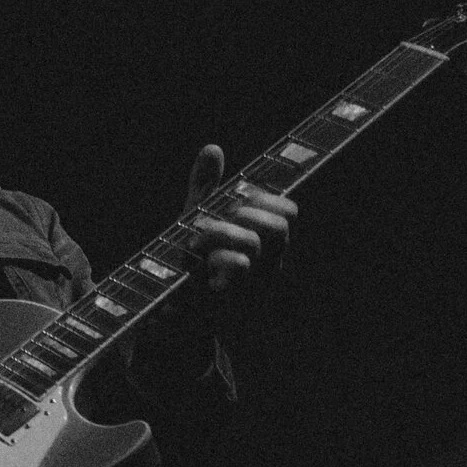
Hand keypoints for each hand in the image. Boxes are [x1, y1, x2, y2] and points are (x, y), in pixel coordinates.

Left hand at [183, 143, 295, 293]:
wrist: (179, 318)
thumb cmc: (195, 265)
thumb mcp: (199, 222)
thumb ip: (208, 189)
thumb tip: (213, 148)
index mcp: (266, 244)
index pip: (287, 211)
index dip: (264, 199)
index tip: (234, 200)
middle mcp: (267, 264)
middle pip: (279, 226)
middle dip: (243, 215)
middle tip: (208, 222)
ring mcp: (253, 285)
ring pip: (252, 247)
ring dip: (219, 235)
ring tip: (192, 243)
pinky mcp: (231, 304)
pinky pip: (236, 271)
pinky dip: (214, 261)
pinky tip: (195, 268)